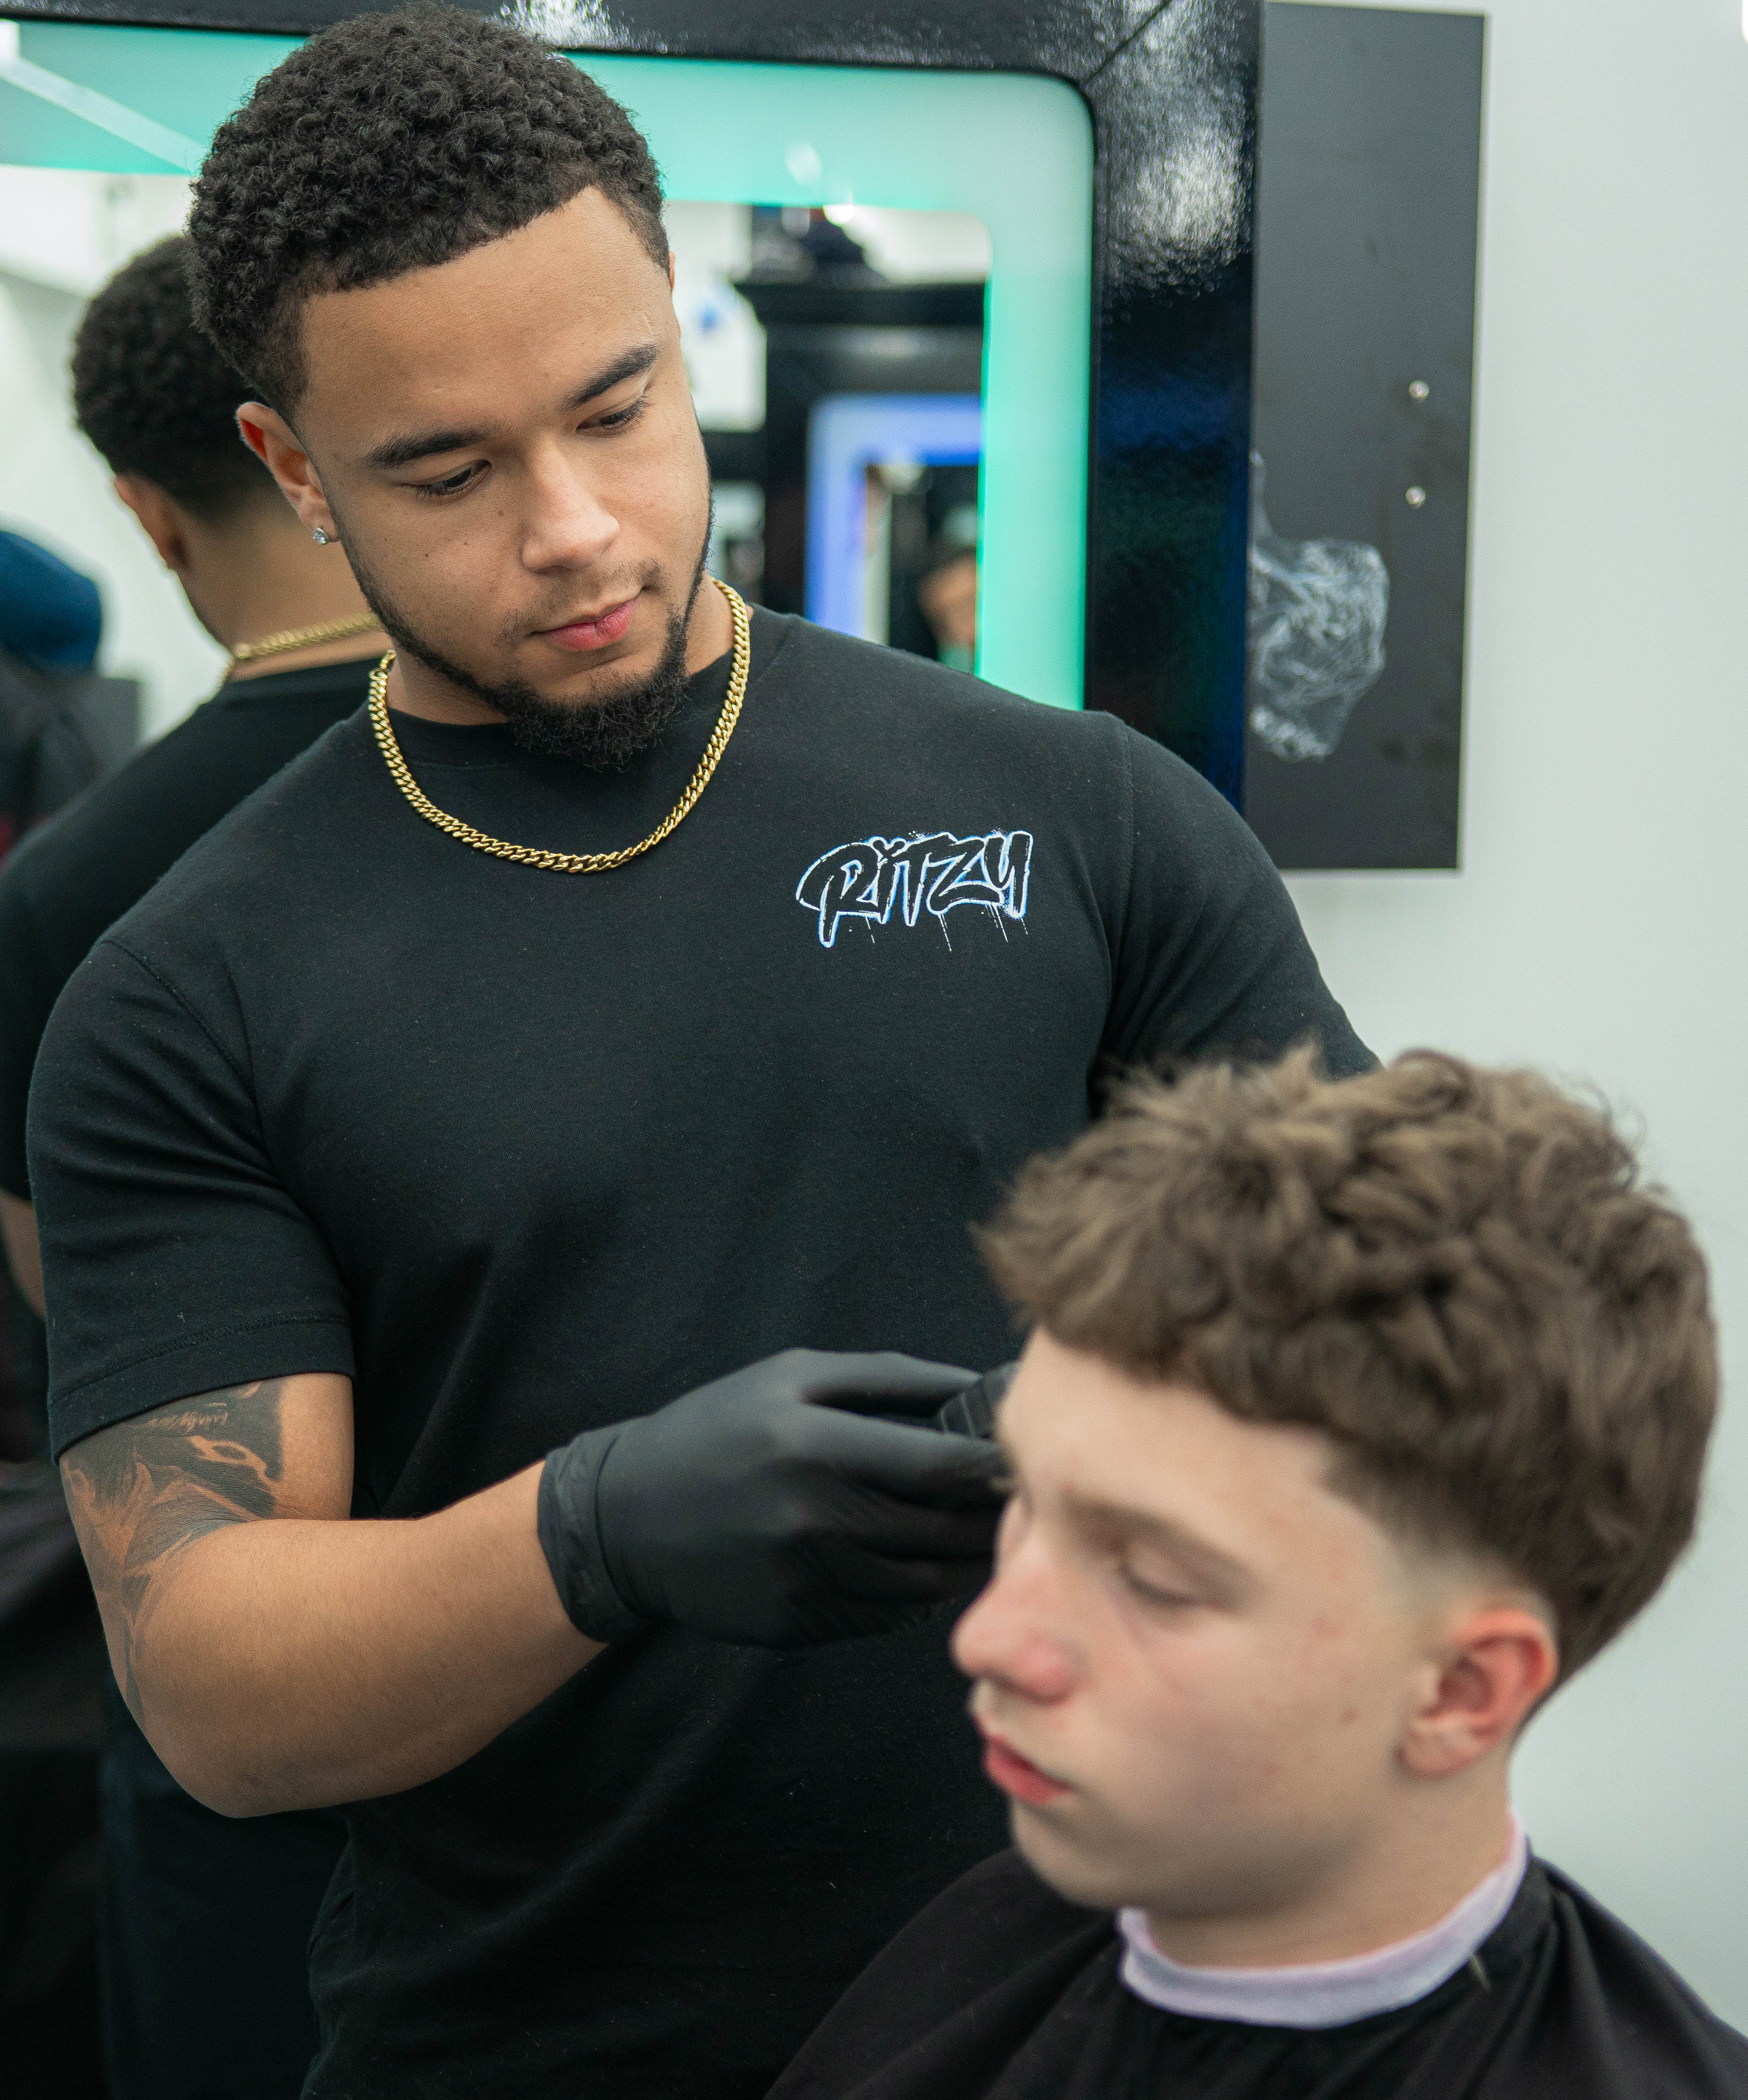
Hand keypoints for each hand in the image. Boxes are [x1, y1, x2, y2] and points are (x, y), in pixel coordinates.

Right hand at [538, 1350, 1005, 1647]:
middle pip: (944, 1530)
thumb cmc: (718, 1430)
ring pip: (927, 1584)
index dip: (996, 1465)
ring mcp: (807, 1581)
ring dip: (965, 1561)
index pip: (942, 1465)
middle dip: (993, 1518)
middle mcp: (816, 1520)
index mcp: (816, 1446)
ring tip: (986, 1536)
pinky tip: (924, 1565)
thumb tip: (975, 1386)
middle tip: (1025, 1504)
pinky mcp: (799, 1625)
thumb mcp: (791, 1378)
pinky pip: (886, 1615)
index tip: (1024, 1458)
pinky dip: (917, 1593)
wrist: (627, 1519)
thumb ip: (888, 1378)